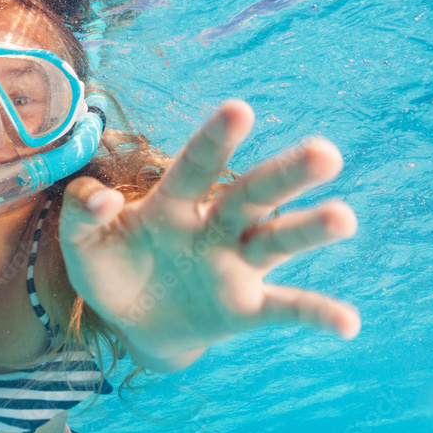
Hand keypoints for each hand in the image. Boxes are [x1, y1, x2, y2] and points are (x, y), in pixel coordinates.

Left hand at [59, 100, 358, 367]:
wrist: (133, 323)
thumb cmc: (111, 268)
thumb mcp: (83, 243)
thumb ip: (83, 212)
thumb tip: (101, 197)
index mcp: (174, 203)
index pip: (197, 166)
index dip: (215, 140)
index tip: (240, 109)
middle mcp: (214, 226)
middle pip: (253, 194)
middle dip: (286, 174)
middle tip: (325, 152)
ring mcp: (235, 265)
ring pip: (276, 240)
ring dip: (308, 230)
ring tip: (343, 218)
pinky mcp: (246, 308)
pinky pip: (285, 309)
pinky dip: (315, 314)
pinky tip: (349, 323)